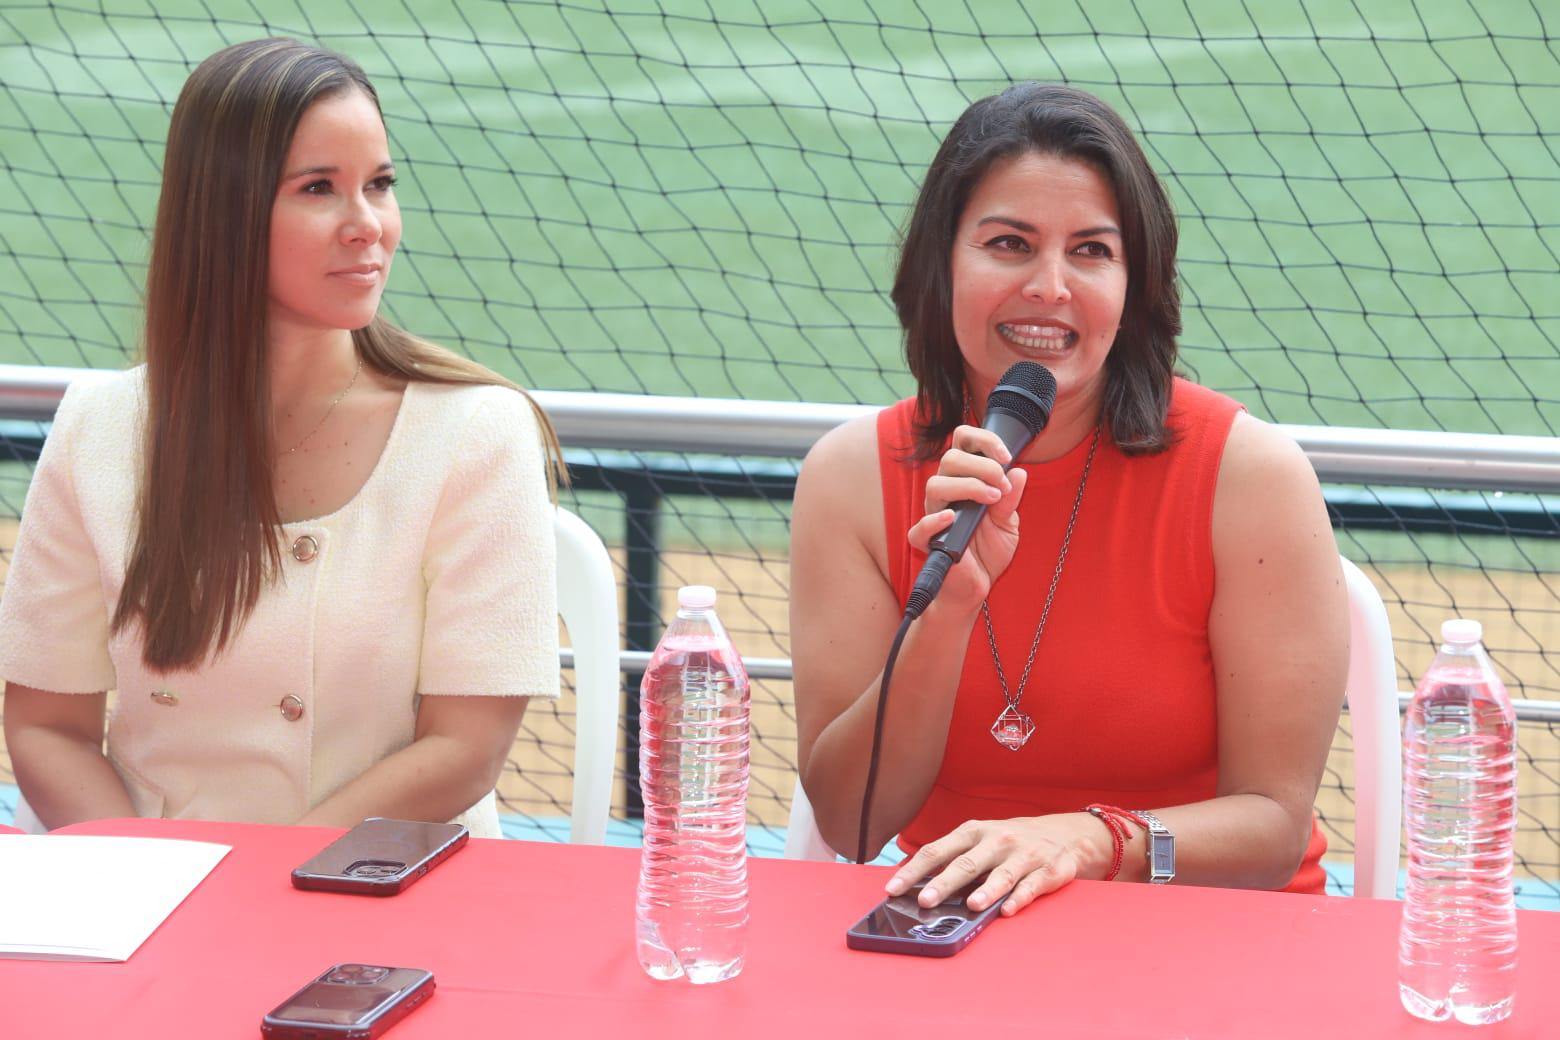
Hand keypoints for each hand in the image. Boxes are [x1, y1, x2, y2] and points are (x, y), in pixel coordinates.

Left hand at [884, 813, 1108, 916]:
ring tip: (970, 906)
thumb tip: (917, 884)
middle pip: (966, 864)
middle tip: (924, 901)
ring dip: (985, 891)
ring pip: (1001, 875)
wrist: (1064, 834)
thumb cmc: (1010, 841)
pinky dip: (1019, 899)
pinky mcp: (1048, 871)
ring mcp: (1023, 855)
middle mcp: (996, 841)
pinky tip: (1007, 910)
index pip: (937, 850)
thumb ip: (953, 858)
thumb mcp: (981, 840)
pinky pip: (1031, 887)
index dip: (913, 870)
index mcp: (973, 832)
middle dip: (943, 883)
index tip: (893, 888)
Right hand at [907, 425, 1028, 611]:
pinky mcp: (926, 542)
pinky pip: (920, 527)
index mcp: (964, 480)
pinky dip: (935, 520)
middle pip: (950, 458)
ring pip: (935, 485)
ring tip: (991, 500)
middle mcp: (946, 493)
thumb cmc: (988, 551)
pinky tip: (953, 519)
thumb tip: (1019, 473)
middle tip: (1002, 486)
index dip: (983, 441)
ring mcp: (934, 515)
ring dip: (968, 487)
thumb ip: (1011, 498)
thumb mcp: (1009, 522)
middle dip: (983, 466)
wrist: (979, 585)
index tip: (1007, 456)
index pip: (962, 443)